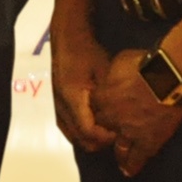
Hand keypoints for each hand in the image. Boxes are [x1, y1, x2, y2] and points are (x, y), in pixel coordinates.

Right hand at [49, 31, 117, 152]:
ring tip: (108, 130)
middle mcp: (61, 106)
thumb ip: (110, 96)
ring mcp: (57, 107)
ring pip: (73, 137)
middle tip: (117, 133)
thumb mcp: (105, 71)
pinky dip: (82, 132)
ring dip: (91, 139)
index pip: (88, 130)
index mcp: (72, 97)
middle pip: (80, 139)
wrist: (67, 39)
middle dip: (100, 142)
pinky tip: (96, 124)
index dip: (105, 137)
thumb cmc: (88, 52)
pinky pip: (68, 129)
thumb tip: (124, 117)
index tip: (120, 132)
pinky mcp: (57, 106)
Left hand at [88, 50, 181, 176]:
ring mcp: (128, 132)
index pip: (94, 107)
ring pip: (118, 147)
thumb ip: (113, 73)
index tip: (102, 109)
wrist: (168, 76)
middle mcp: (111, 117)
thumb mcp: (121, 60)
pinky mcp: (147, 141)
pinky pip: (137, 157)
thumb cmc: (145, 64)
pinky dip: (132, 165)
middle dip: (105, 129)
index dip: (99, 108)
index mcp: (103, 97)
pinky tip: (128, 172)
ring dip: (118, 153)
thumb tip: (113, 76)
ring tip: (119, 160)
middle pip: (103, 127)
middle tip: (109, 133)